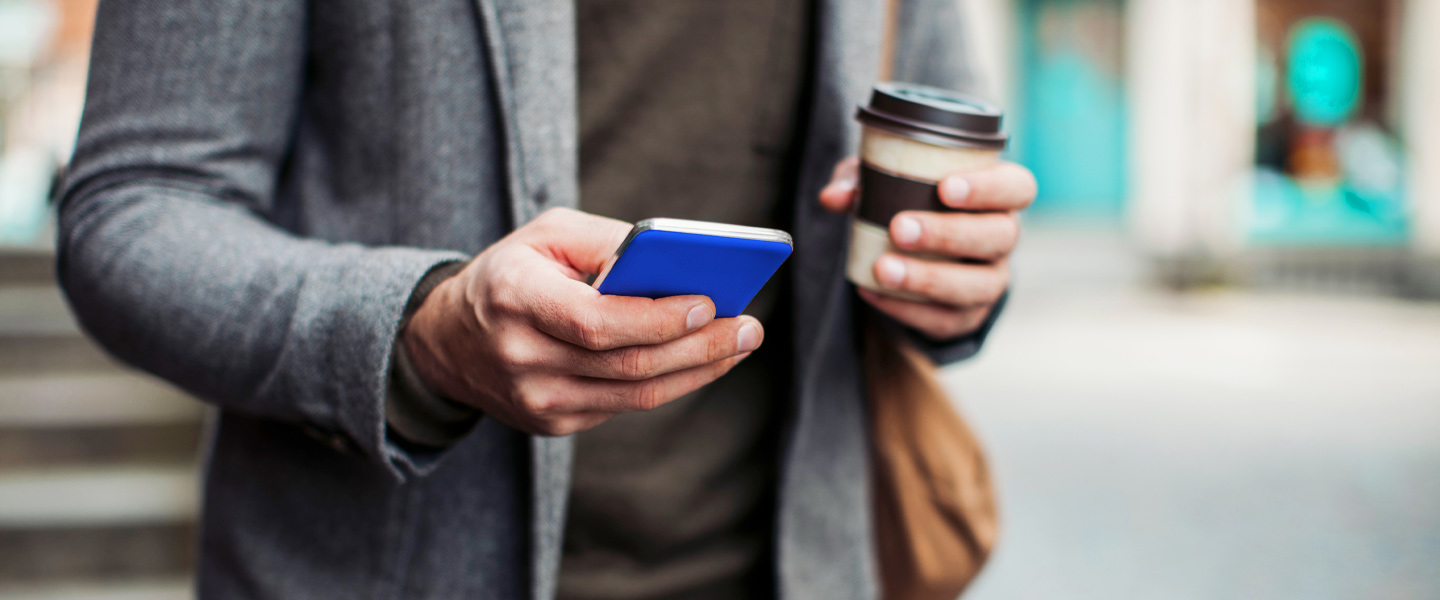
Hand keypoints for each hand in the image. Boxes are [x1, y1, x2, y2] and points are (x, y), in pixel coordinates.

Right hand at [402, 208, 761, 435]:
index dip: (658, 317)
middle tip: (749, 327)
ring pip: (636, 395)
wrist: (448, 339)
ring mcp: (536, 400)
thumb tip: (678, 263)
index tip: (710, 303)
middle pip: (628, 364)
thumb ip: (610, 242)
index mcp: (516, 298)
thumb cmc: (512, 273)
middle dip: (700, 345)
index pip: (596, 321)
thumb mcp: (547, 235)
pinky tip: (704, 360)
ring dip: (699, 369)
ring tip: (741, 343)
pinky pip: (626, 405)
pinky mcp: (553, 422)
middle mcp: (522, 357)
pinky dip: (673, 382)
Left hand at [819, 157, 1034, 340]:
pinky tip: (873, 292)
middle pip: (999, 236)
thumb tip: (833, 196)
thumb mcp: (884, 182)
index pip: (1017, 188)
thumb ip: (860, 180)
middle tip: (900, 228)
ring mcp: (990, 281)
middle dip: (949, 233)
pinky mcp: (967, 316)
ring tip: (883, 269)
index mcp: (999, 196)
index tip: (946, 188)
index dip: (989, 188)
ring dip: (929, 278)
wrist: (917, 256)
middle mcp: (1003, 238)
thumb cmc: (910, 201)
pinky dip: (907, 308)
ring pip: (978, 285)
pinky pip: (945, 319)